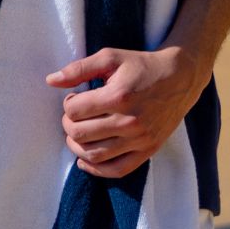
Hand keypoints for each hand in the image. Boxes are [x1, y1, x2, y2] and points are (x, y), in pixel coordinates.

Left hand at [45, 46, 205, 178]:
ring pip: (94, 155)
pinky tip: (85, 160)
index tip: (74, 98)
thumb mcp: (110, 58)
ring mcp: (140, 139)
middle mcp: (129, 121)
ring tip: (77, 134)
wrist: (179, 78)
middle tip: (73, 116)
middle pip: (80, 134)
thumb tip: (50, 80)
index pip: (74, 111)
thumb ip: (78, 69)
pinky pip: (117, 170)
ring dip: (76, 147)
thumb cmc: (140, 65)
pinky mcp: (148, 150)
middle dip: (68, 125)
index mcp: (118, 96)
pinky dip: (96, 170)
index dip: (67, 104)